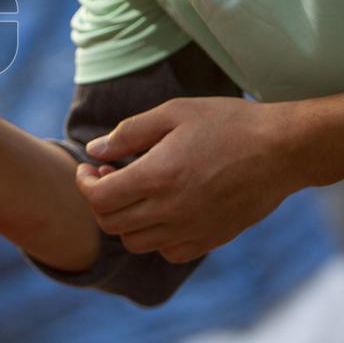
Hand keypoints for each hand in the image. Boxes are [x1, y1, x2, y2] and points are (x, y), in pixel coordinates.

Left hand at [75, 97, 300, 262]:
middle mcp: (170, 210)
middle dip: (99, 199)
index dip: (84, 183)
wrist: (282, 149)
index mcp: (156, 176)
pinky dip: (155, 237)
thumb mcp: (173, 113)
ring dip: (124, 219)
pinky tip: (162, 210)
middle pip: (110, 223)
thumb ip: (128, 133)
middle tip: (109, 175)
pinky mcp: (211, 239)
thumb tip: (94, 150)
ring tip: (134, 192)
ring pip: (135, 242)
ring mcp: (191, 229)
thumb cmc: (227, 123)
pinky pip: (168, 252)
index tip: (89, 167)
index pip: (98, 198)